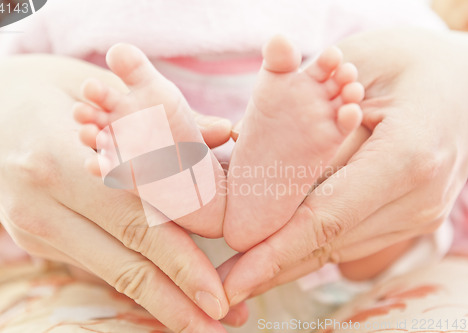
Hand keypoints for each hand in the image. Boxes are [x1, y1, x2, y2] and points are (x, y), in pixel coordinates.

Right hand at [0, 55, 232, 331]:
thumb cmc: (47, 91)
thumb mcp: (103, 91)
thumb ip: (162, 121)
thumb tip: (222, 134)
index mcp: (58, 160)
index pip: (134, 220)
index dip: (180, 262)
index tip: (219, 294)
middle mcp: (42, 205)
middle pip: (125, 262)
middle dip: (178, 299)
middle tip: (225, 321)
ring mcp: (35, 229)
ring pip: (110, 273)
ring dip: (161, 303)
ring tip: (203, 321)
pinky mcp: (36, 240)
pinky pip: (96, 264)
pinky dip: (135, 281)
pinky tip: (166, 294)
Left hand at [221, 28, 467, 304]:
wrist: (461, 81)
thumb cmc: (407, 62)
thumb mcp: (355, 69)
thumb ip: (312, 124)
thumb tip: (254, 171)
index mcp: (406, 157)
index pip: (325, 218)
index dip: (275, 253)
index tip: (234, 281)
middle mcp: (417, 198)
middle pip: (327, 244)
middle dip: (270, 268)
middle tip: (223, 290)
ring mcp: (417, 214)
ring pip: (337, 248)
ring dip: (286, 263)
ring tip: (240, 277)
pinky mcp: (410, 218)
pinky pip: (350, 238)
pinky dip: (310, 247)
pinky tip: (277, 255)